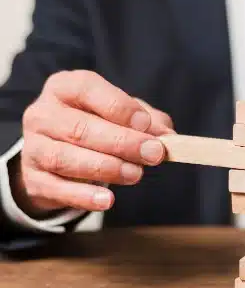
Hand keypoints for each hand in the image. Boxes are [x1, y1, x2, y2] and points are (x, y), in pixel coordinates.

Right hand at [17, 70, 173, 215]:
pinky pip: (57, 189)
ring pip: (66, 158)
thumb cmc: (95, 127)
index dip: (119, 107)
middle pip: (80, 128)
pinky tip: (107, 200)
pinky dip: (83, 197)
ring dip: (106, 168)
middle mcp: (44, 114)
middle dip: (122, 142)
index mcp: (66, 88)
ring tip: (135, 175)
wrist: (55, 156)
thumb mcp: (120, 115)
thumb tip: (167, 136)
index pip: (88, 89)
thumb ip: (146, 121)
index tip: (146, 125)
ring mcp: (34, 147)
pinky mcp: (34, 179)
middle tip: (153, 154)